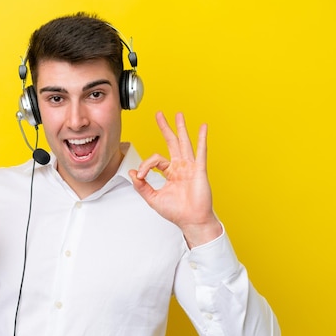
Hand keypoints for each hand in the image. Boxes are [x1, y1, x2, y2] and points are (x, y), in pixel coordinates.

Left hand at [129, 112, 221, 246]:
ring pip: (184, 143)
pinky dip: (201, 139)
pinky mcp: (199, 170)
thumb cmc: (176, 212)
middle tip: (159, 115)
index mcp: (171, 172)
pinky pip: (200, 152)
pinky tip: (202, 127)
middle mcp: (181, 167)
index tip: (141, 176)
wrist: (191, 221)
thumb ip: (142, 186)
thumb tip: (132, 173)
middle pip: (171, 142)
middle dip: (165, 128)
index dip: (145, 165)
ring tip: (178, 114)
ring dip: (181, 128)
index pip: (155, 160)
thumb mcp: (153, 198)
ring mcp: (190, 167)